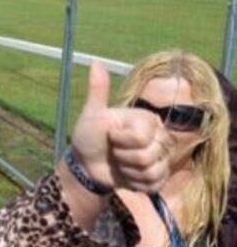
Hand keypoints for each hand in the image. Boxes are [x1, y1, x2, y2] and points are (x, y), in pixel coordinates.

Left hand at [69, 62, 170, 192]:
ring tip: (120, 163)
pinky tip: (127, 176)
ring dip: (129, 171)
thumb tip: (95, 62)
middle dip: (124, 157)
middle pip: (148, 156)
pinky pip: (154, 184)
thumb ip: (98, 91)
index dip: (120, 141)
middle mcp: (160, 137)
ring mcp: (161, 158)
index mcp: (148, 120)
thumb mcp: (92, 114)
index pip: (142, 138)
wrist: (85, 165)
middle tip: (114, 152)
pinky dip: (136, 184)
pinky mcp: (158, 177)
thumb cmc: (88, 137)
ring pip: (152, 171)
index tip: (111, 137)